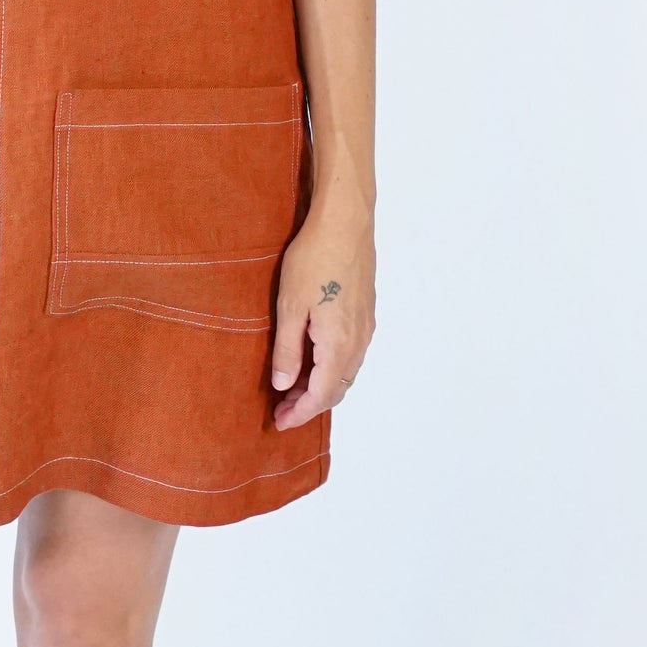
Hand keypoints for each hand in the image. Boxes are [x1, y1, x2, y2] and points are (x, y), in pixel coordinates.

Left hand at [268, 202, 374, 429]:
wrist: (345, 223)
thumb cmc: (313, 259)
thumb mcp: (289, 307)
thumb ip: (288, 350)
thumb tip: (284, 385)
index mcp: (338, 345)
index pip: (321, 395)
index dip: (300, 413)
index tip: (280, 422)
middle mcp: (358, 341)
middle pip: (337, 389)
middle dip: (310, 404)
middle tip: (282, 410)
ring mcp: (365, 327)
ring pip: (346, 372)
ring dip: (321, 387)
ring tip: (292, 388)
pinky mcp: (366, 312)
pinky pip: (351, 355)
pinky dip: (332, 368)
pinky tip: (312, 360)